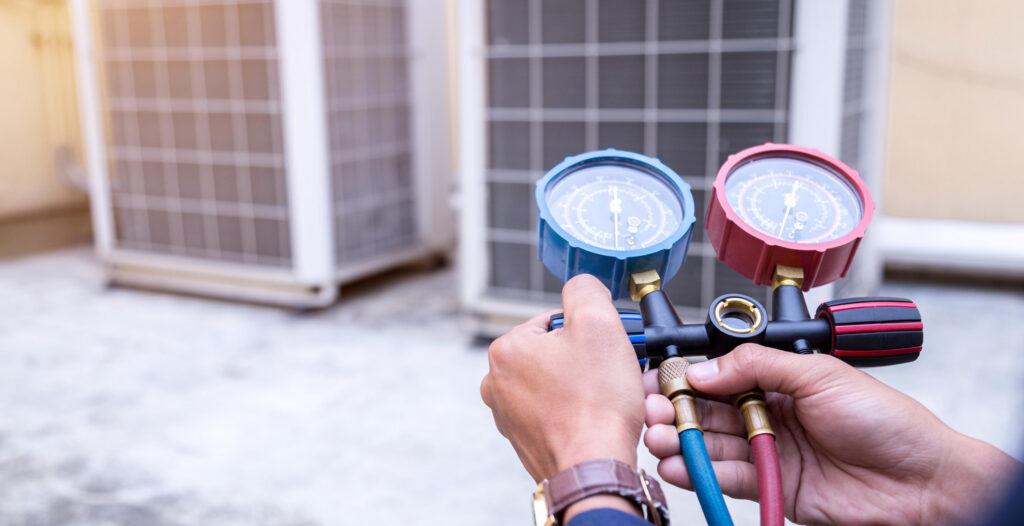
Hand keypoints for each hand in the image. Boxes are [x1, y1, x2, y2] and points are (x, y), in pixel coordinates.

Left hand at [481, 275, 645, 518]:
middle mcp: (496, 382)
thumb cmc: (595, 403)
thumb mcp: (598, 323)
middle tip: (608, 374)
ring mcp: (508, 415)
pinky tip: (594, 420)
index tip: (604, 349)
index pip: (554, 321)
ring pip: (557, 383)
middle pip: (555, 352)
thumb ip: (586, 290)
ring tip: (604, 400)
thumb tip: (581, 285)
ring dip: (583, 386)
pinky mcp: (525, 440)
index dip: (588, 332)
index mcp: (506, 349)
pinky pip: (556, 412)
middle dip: (585, 360)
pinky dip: (576, 413)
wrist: (594, 467)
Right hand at [642, 344, 1020, 524]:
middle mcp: (770, 411)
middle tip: (653, 411)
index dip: (688, 376)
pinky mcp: (772, 484)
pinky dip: (701, 471)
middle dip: (676, 409)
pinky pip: (728, 476)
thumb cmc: (888, 422)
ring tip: (660, 439)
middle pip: (710, 408)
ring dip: (683, 440)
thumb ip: (758, 366)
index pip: (722, 373)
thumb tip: (706, 368)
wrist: (921, 483)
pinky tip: (681, 465)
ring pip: (713, 442)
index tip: (661, 378)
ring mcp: (770, 448)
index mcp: (781, 378)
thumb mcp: (820, 374)